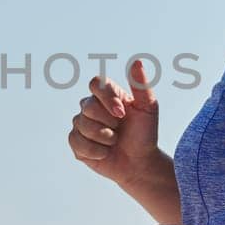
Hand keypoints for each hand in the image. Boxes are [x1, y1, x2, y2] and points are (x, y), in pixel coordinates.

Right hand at [68, 58, 161, 186]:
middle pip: (88, 106)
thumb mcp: (148, 108)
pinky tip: (105, 153)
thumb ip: (141, 85)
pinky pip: (77, 142)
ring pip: (82, 125)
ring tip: (114, 142)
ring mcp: (81, 124)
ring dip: (104, 138)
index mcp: (107, 95)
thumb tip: (137, 61)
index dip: (106, 98)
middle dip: (108, 123)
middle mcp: (90, 107)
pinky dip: (96, 151)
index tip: (121, 113)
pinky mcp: (76, 143)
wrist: (140, 163)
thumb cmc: (144, 134)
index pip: (96, 83)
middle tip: (120, 131)